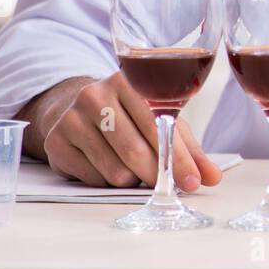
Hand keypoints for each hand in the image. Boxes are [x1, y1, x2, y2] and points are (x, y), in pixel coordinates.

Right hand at [19, 72, 222, 190]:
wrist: (74, 105)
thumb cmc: (129, 112)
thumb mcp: (160, 117)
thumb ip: (188, 147)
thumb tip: (213, 177)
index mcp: (129, 81)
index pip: (158, 125)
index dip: (179, 157)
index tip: (193, 181)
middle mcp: (96, 95)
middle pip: (135, 151)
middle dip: (157, 175)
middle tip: (167, 186)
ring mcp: (72, 119)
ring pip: (115, 170)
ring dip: (132, 179)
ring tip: (134, 167)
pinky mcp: (56, 142)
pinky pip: (92, 179)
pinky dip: (107, 181)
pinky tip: (107, 165)